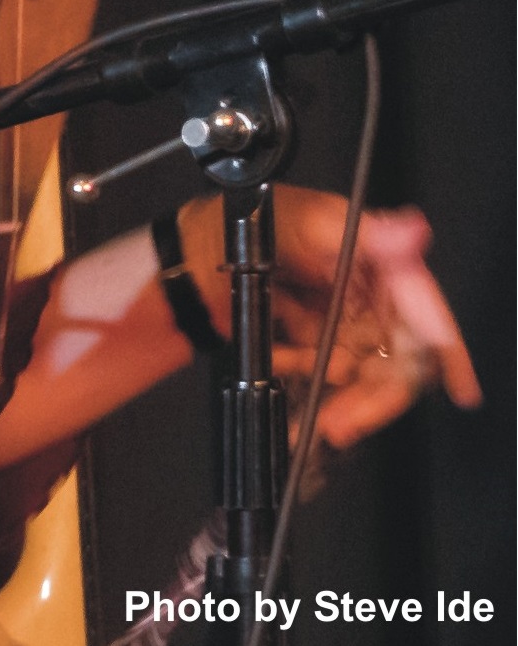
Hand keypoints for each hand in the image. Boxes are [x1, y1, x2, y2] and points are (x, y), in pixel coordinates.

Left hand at [184, 187, 481, 448]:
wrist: (185, 264)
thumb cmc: (237, 228)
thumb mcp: (296, 222)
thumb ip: (362, 234)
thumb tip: (412, 229)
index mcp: (368, 256)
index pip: (422, 305)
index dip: (446, 342)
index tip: (460, 383)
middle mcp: (361, 291)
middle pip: (398, 357)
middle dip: (375, 397)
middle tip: (345, 423)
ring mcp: (340, 321)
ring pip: (366, 378)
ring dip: (342, 402)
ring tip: (315, 420)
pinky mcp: (317, 345)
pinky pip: (331, 380)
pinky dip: (310, 388)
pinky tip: (287, 379)